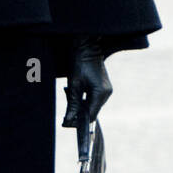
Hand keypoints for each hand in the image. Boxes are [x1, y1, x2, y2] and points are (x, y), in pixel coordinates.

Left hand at [63, 38, 111, 153]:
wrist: (87, 46)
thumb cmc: (79, 63)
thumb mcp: (73, 85)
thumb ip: (72, 104)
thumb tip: (69, 120)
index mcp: (101, 93)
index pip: (91, 114)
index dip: (80, 123)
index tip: (69, 126)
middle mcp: (106, 93)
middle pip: (92, 111)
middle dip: (79, 115)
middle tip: (65, 117)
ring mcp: (106, 90)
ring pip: (92, 106)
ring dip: (81, 107)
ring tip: (69, 101)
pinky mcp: (104, 87)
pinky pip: (93, 99)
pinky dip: (84, 101)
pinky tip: (75, 95)